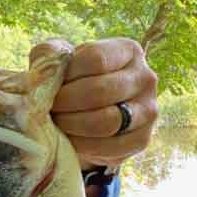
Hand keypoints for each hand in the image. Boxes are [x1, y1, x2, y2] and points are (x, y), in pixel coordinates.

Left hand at [49, 38, 158, 169]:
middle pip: (101, 91)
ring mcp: (148, 109)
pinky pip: (111, 146)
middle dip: (66, 102)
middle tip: (48, 108)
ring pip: (107, 121)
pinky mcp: (142, 139)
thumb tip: (48, 69)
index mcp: (128, 50)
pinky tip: (69, 140)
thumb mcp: (61, 61)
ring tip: (56, 123)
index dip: (68, 73)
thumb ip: (50, 54)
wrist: (89, 114)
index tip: (51, 84)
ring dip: (73, 124)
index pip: (96, 58)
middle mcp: (145, 77)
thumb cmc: (74, 80)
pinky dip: (84, 146)